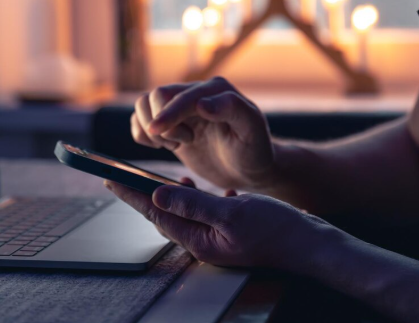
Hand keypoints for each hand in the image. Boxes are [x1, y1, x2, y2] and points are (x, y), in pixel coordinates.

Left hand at [105, 178, 326, 270]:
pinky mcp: (229, 231)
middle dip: (144, 194)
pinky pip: (206, 213)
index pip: (156, 214)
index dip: (131, 195)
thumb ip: (194, 205)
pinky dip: (200, 198)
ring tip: (163, 180)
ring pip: (185, 212)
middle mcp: (203, 241)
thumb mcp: (231, 214)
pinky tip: (205, 188)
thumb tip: (158, 196)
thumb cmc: (275, 230)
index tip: (109, 179)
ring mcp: (216, 237)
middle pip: (165, 214)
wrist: (309, 243)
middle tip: (122, 176)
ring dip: (172, 196)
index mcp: (199, 240)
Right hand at [131, 77, 273, 189]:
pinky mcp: (169, 123)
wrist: (247, 167)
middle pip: (156, 96)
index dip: (167, 113)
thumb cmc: (253, 150)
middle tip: (181, 144)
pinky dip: (142, 134)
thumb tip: (202, 103)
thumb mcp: (252, 130)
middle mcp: (195, 93)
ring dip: (150, 128)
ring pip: (143, 104)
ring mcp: (180, 107)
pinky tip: (165, 146)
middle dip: (161, 124)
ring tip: (174, 145)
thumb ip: (232, 110)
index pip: (181, 96)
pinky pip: (139, 119)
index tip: (157, 131)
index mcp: (216, 90)